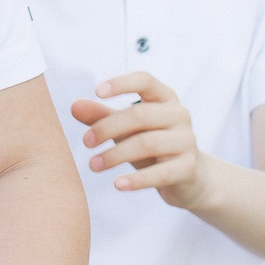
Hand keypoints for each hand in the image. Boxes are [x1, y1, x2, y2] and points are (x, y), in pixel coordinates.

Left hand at [71, 73, 204, 207]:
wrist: (191, 178)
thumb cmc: (153, 147)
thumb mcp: (127, 129)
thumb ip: (102, 116)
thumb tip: (74, 107)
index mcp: (165, 98)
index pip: (145, 81)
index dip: (121, 83)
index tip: (97, 92)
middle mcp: (179, 115)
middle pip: (140, 115)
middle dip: (108, 127)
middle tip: (86, 142)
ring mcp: (186, 141)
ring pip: (147, 143)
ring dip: (115, 155)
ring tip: (93, 165)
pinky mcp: (188, 168)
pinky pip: (159, 173)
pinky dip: (136, 180)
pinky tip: (117, 184)